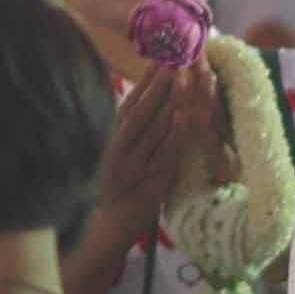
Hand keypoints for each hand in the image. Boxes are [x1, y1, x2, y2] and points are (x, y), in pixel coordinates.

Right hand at [86, 54, 226, 258]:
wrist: (101, 233)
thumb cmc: (107, 193)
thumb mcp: (109, 158)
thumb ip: (121, 132)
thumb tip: (138, 101)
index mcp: (108, 140)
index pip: (127, 105)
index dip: (144, 82)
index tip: (159, 60)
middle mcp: (117, 151)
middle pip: (142, 112)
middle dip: (161, 86)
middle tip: (178, 61)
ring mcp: (133, 168)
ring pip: (156, 130)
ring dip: (174, 103)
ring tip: (188, 80)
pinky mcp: (149, 185)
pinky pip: (169, 155)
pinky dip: (181, 135)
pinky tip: (193, 117)